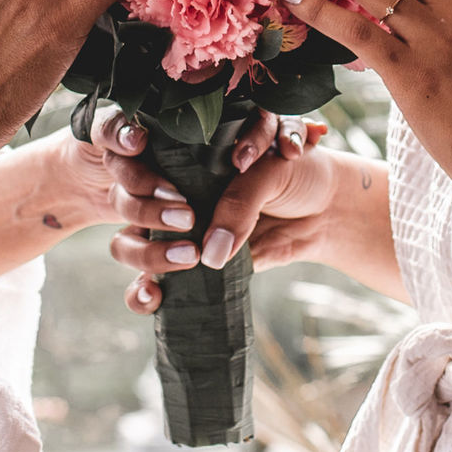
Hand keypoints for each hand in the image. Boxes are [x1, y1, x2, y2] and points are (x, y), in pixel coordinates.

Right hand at [106, 115, 327, 312]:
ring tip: (188, 259)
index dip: (142, 175)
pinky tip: (152, 299)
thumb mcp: (270, 171)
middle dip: (147, 214)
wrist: (325, 210)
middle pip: (126, 203)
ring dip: (145, 257)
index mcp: (182, 152)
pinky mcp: (189, 260)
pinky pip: (150, 281)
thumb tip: (208, 254)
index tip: (180, 192)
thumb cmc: (296, 174)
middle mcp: (169, 188)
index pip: (137, 158)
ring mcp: (175, 227)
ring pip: (131, 244)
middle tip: (187, 220)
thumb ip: (238, 204)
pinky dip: (143, 294)